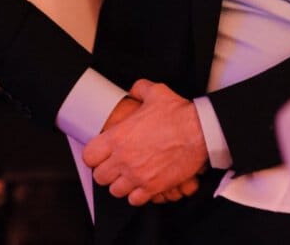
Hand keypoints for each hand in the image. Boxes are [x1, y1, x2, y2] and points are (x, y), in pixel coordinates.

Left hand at [83, 80, 207, 205]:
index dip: (94, 155)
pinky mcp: (153, 187)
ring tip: (128, 176)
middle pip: (100, 177)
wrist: (200, 132)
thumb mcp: (155, 92)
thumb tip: (134, 90)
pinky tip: (142, 185)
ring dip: (120, 184)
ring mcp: (138, 175)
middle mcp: (124, 158)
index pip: (89, 156)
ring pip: (115, 191)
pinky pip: (135, 200)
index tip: (101, 154)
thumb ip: (139, 89)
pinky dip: (137, 195)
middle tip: (115, 166)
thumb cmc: (178, 114)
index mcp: (118, 137)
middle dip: (106, 172)